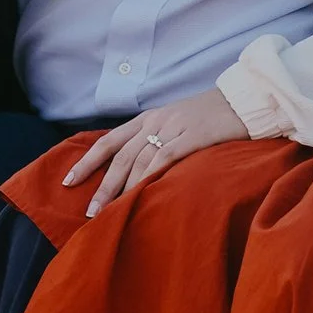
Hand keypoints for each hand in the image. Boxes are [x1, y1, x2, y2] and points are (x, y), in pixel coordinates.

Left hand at [64, 86, 252, 217]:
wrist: (242, 100)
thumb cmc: (211, 116)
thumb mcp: (176, 122)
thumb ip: (156, 139)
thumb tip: (136, 169)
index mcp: (148, 117)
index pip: (110, 141)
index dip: (88, 161)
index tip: (69, 181)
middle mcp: (155, 121)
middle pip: (120, 156)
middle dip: (102, 185)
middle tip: (89, 212)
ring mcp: (173, 128)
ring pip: (139, 160)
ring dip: (122, 189)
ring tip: (110, 212)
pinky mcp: (193, 137)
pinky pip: (165, 158)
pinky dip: (149, 177)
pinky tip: (140, 195)